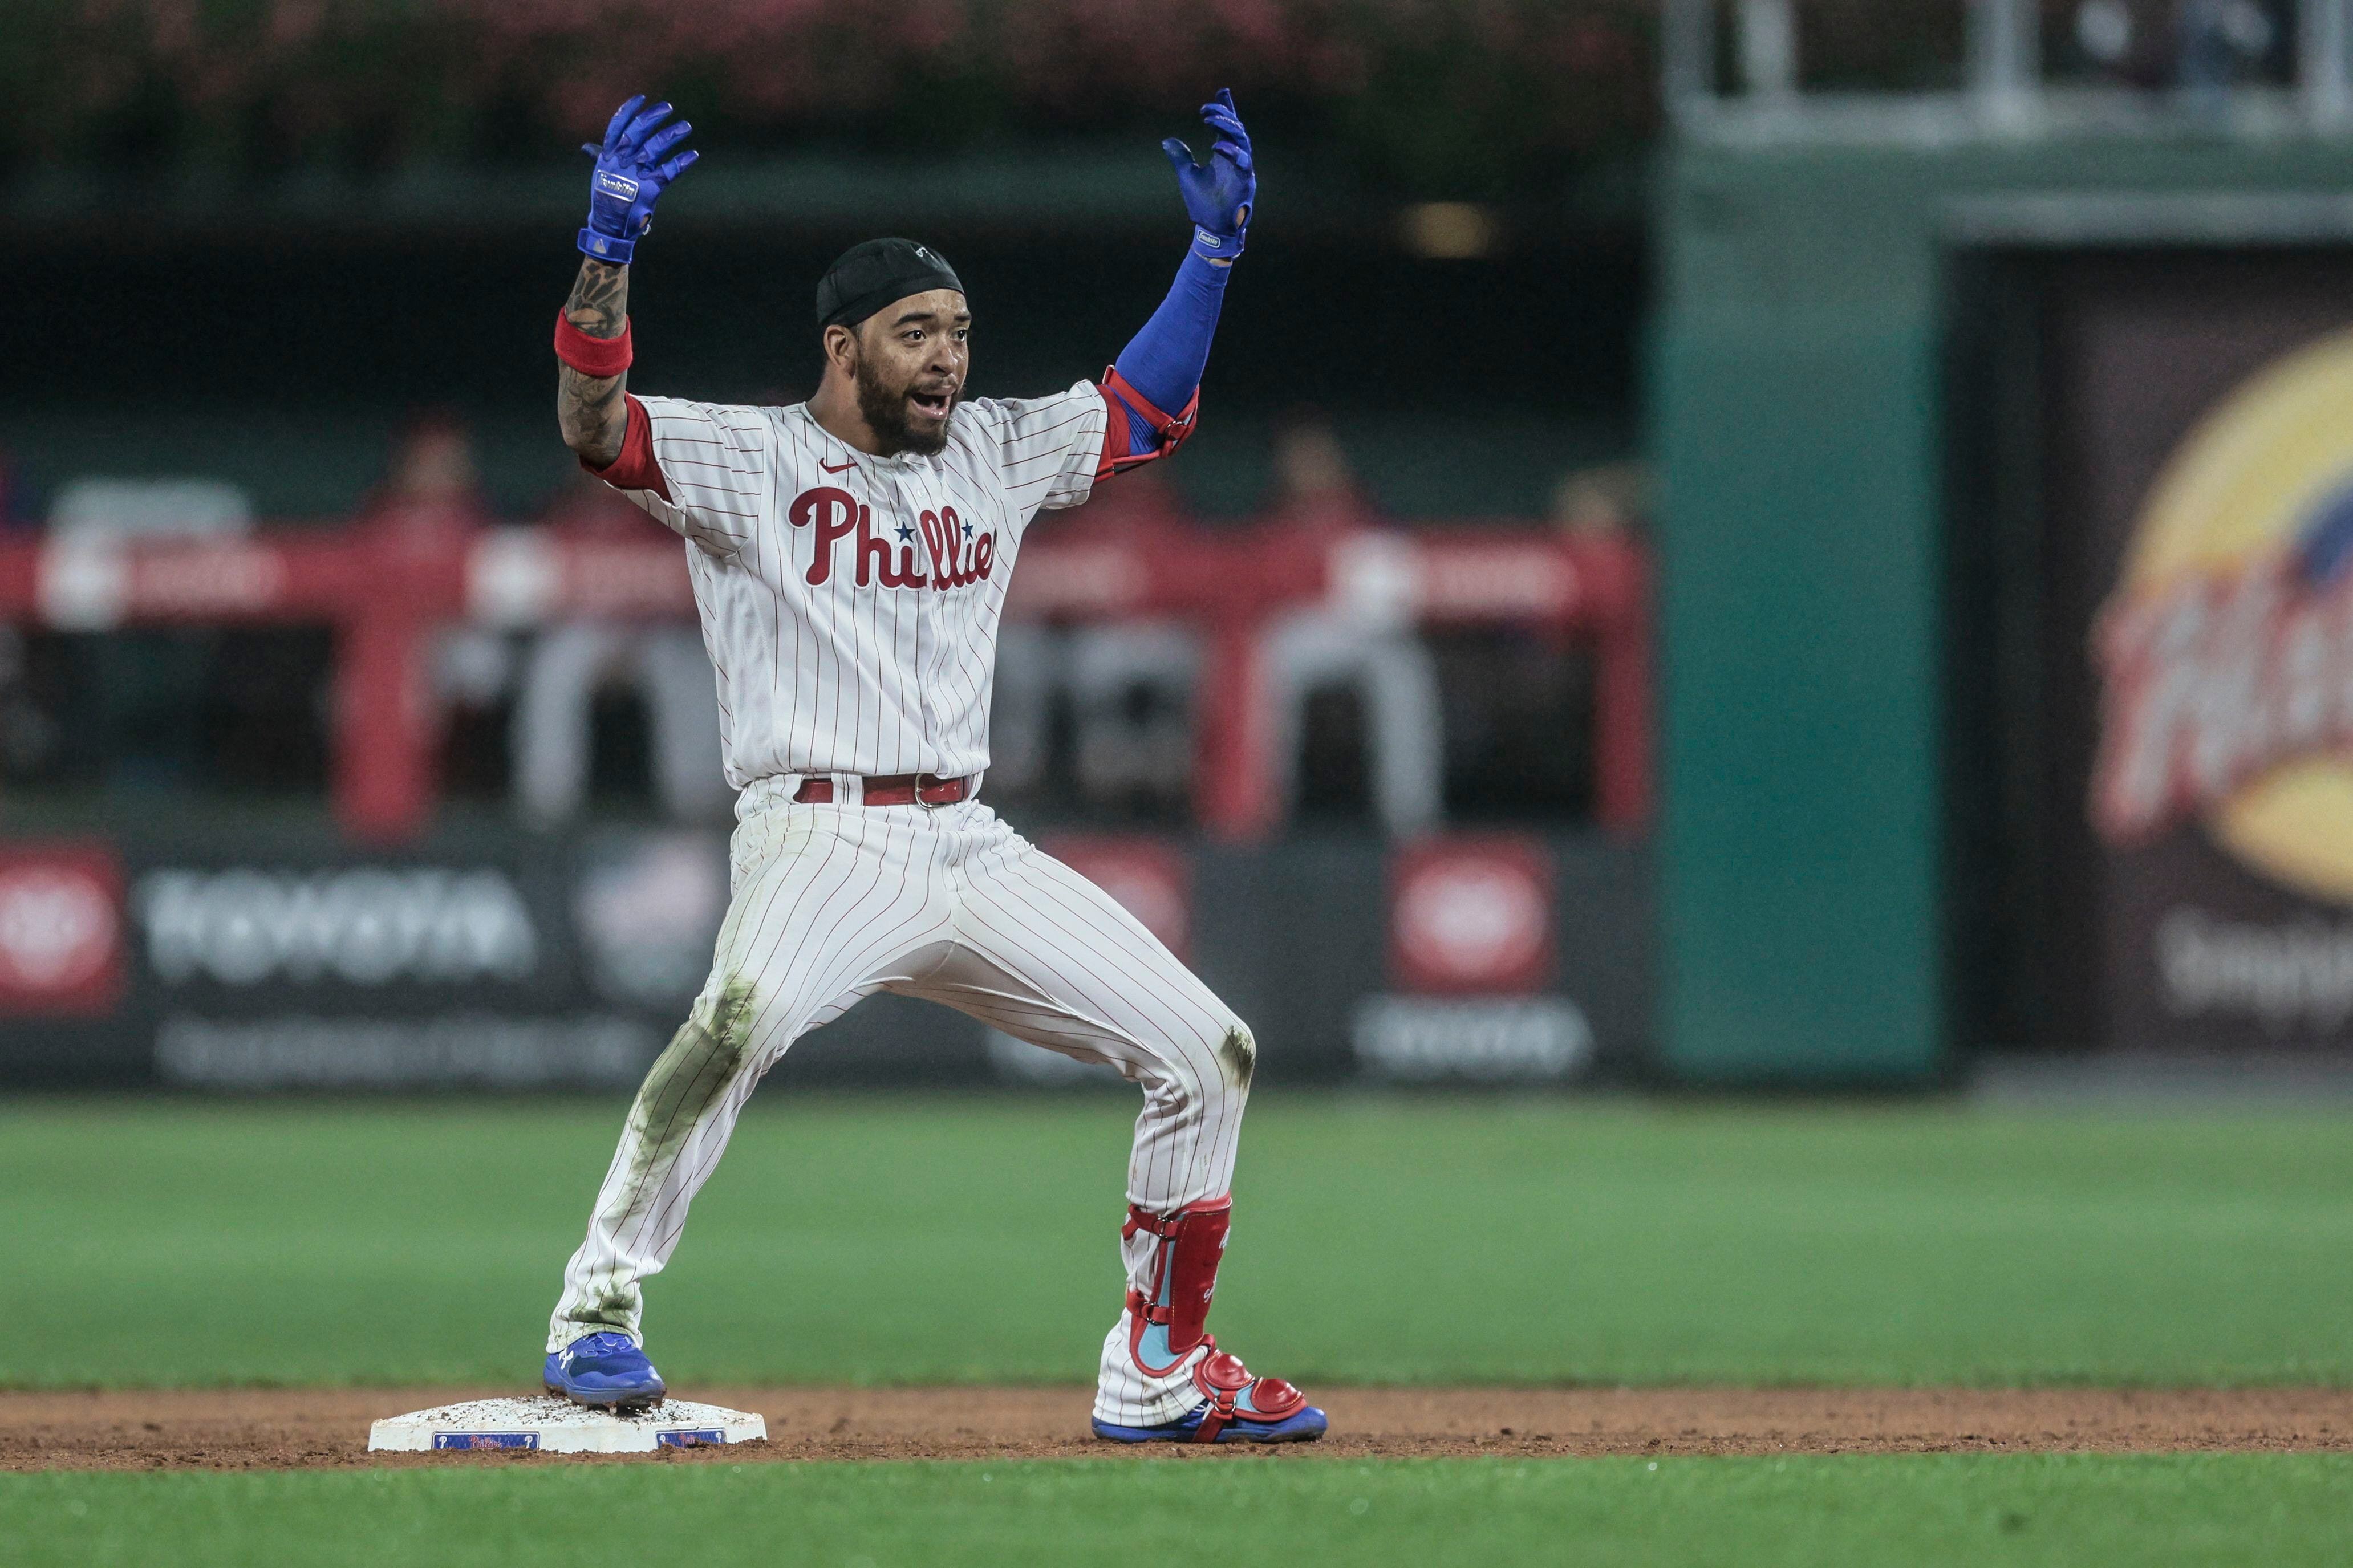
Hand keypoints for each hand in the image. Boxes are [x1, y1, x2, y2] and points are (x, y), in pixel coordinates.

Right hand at [578, 95, 698, 265]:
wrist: (609, 226)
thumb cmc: (605, 198)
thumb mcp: (599, 174)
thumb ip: (600, 157)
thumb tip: (588, 147)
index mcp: (608, 155)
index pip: (617, 125)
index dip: (629, 109)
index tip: (642, 98)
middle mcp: (621, 161)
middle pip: (638, 130)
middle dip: (655, 116)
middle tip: (669, 108)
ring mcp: (636, 174)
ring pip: (656, 147)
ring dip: (673, 134)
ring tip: (686, 126)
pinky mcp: (651, 189)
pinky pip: (669, 171)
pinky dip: (682, 162)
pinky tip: (692, 154)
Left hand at [1161, 88, 1253, 261]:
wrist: (1211, 229)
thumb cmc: (1202, 205)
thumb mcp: (1187, 176)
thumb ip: (1181, 157)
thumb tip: (1167, 140)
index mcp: (1224, 155)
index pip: (1227, 127)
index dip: (1226, 109)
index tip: (1222, 91)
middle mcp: (1236, 159)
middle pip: (1236, 129)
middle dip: (1224, 115)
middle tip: (1207, 109)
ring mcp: (1243, 170)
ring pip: (1242, 141)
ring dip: (1227, 128)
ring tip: (1210, 119)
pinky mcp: (1245, 182)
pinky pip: (1242, 162)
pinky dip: (1231, 152)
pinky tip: (1217, 146)